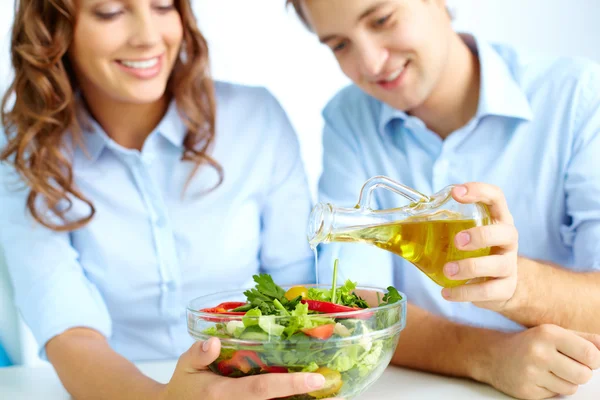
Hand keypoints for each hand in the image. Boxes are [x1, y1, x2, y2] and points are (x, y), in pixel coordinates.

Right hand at [160, 337, 340, 399]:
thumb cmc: (184, 385)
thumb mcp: (185, 366)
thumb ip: (198, 354)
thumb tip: (213, 341)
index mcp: (223, 394)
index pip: (262, 390)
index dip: (290, 384)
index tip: (316, 379)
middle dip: (306, 397)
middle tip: (335, 386)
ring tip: (332, 391)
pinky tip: (308, 394)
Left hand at [441, 182, 518, 310]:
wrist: (497, 284)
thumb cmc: (473, 251)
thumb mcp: (463, 233)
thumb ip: (442, 224)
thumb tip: (398, 223)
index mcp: (496, 218)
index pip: (495, 196)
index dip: (479, 191)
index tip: (456, 192)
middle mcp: (507, 239)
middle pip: (505, 232)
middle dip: (480, 235)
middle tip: (457, 241)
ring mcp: (509, 264)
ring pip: (498, 265)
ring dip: (470, 267)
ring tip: (447, 270)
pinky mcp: (505, 288)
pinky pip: (488, 291)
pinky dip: (465, 293)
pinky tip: (447, 292)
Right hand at [481, 325, 599, 398]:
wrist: (492, 355)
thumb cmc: (528, 343)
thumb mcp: (553, 333)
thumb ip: (583, 338)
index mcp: (548, 334)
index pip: (591, 354)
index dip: (592, 359)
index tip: (584, 357)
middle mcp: (539, 352)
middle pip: (584, 374)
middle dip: (580, 372)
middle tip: (566, 365)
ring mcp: (532, 373)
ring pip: (572, 387)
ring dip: (566, 381)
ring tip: (550, 371)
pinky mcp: (527, 391)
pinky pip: (555, 395)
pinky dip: (551, 388)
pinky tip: (539, 378)